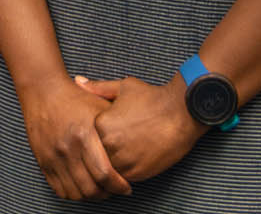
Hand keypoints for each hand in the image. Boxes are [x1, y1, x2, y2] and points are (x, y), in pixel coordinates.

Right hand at [18, 74, 131, 199]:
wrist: (44, 91)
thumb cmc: (76, 98)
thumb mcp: (101, 105)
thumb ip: (118, 126)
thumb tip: (137, 146)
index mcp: (85, 134)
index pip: (105, 174)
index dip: (119, 186)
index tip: (126, 187)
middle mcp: (67, 148)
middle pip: (91, 188)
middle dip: (107, 194)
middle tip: (115, 190)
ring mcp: (53, 157)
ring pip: (75, 193)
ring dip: (91, 196)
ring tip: (100, 189)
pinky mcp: (43, 162)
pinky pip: (60, 190)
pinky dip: (73, 194)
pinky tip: (83, 186)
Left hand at [78, 74, 203, 183]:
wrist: (182, 112)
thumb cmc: (153, 97)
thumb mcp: (124, 87)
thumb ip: (98, 88)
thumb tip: (78, 81)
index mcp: (101, 124)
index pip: (91, 136)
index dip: (103, 132)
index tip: (117, 127)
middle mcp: (108, 144)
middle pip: (98, 153)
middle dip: (107, 149)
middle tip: (125, 139)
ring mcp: (122, 160)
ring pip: (109, 168)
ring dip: (116, 162)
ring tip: (132, 148)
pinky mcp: (136, 173)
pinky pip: (123, 178)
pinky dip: (128, 171)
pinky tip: (139, 157)